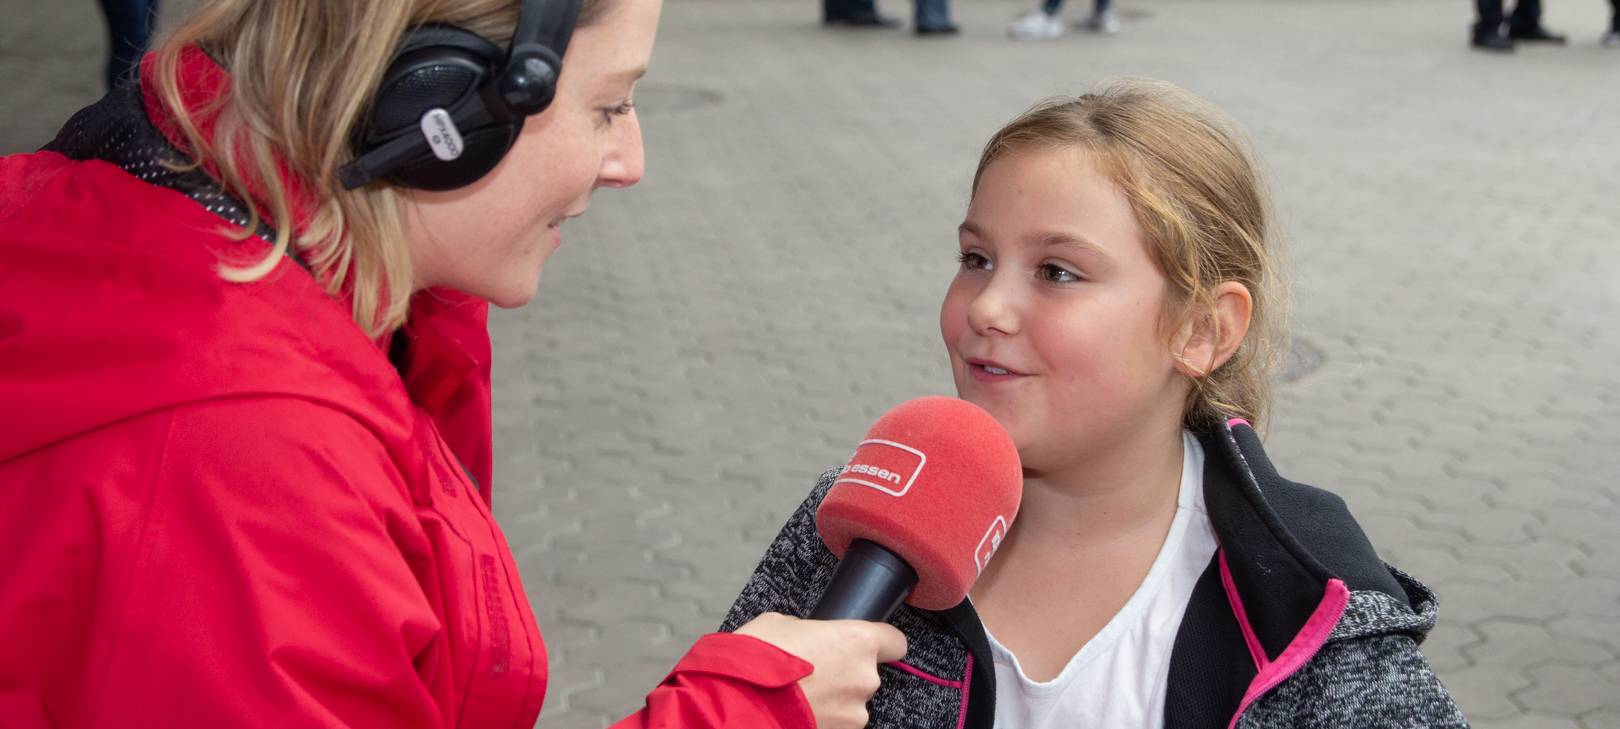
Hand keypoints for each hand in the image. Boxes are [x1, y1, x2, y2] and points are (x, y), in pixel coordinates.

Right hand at [735, 612, 906, 728]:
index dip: (880, 643)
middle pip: (868, 674)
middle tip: (813, 671)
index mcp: (858, 641)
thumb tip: (809, 638)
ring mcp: (855, 713)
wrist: (737, 701)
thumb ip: (809, 630)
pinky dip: (824, 718)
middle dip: (845, 673)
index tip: (865, 646)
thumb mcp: (782, 624)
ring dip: (834, 699)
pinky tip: (799, 711)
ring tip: (801, 696)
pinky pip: (839, 722)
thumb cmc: (758, 658)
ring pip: (852, 702)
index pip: (895, 642)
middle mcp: (866, 678)